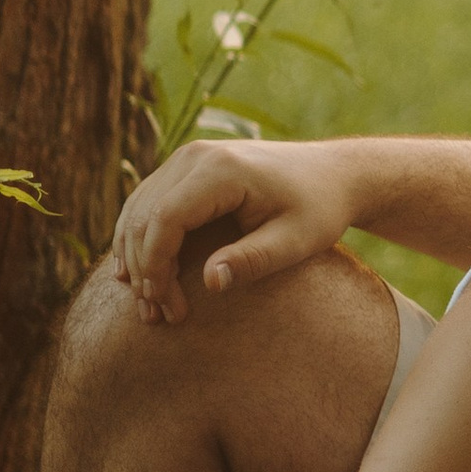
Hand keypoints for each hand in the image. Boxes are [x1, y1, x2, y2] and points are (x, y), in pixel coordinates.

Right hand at [109, 137, 358, 323]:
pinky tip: (138, 275)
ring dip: (135, 258)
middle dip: (143, 269)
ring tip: (147, 305)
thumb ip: (254, 260)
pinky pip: (148, 203)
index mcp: (222, 169)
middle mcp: (196, 156)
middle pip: (144, 216)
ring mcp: (188, 158)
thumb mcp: (296, 240)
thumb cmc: (320, 209)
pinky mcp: (187, 168)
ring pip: (139, 210)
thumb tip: (210, 281)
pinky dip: (140, 239)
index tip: (166, 306)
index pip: (166, 219)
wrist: (334, 174)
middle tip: (154, 315)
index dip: (156, 266)